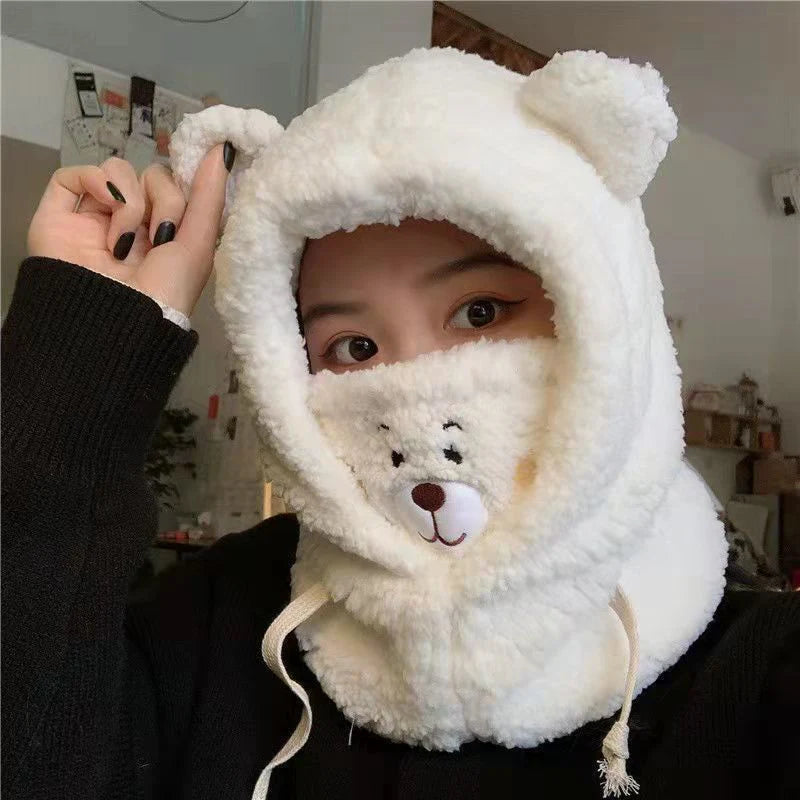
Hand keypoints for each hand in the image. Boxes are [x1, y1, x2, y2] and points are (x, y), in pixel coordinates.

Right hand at [27, 144, 232, 315]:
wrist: (116, 320)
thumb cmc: (165, 291)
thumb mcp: (199, 244)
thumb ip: (210, 196)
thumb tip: (221, 148)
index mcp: (168, 234)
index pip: (178, 186)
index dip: (185, 184)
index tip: (194, 194)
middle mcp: (134, 224)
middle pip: (152, 176)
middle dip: (164, 200)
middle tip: (161, 236)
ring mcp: (97, 218)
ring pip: (118, 172)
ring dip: (131, 202)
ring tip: (127, 242)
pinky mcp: (62, 213)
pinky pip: (78, 174)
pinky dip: (97, 184)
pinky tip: (107, 213)